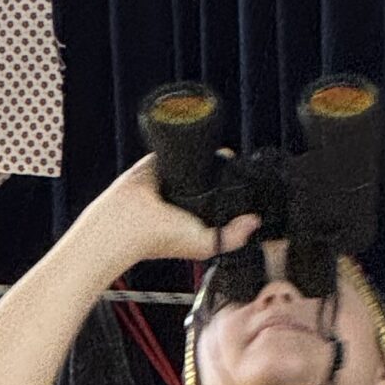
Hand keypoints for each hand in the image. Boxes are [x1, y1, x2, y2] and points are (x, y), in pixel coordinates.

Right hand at [81, 156, 259, 276]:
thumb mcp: (204, 245)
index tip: (251, 183)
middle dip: (225, 172)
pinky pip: (176, 147)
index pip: (223, 198)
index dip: (236, 192)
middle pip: (213, 177)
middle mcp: (186, 195)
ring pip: (196, 160)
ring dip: (208, 154)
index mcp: (197, 215)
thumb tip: (255, 222)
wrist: (129, 221)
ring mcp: (172, 176)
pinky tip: (199, 140)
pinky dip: (185, 143)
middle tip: (239, 166)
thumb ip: (232, 238)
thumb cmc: (160, 239)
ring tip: (223, 151)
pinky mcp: (158, 160)